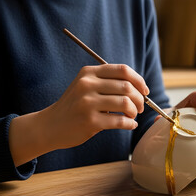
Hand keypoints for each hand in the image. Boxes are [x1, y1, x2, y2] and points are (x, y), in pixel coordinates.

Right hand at [9, 64, 148, 165]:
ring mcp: (87, 103)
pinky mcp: (90, 121)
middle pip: (127, 87)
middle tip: (140, 107)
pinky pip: (120, 121)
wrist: (51, 125)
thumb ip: (108, 82)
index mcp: (89, 73)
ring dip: (134, 111)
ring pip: (125, 104)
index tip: (145, 91)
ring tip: (132, 116)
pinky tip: (129, 125)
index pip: (123, 70)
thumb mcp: (86, 86)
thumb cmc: (75, 106)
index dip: (139, 81)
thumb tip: (140, 87)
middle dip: (139, 99)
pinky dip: (130, 124)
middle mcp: (87, 85)